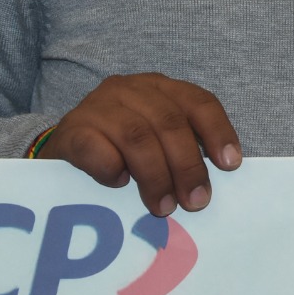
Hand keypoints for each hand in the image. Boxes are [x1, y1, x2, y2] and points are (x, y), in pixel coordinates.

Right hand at [38, 73, 242, 216]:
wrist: (63, 148)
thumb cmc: (118, 147)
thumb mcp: (155, 139)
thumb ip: (180, 149)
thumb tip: (207, 186)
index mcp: (159, 88)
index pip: (198, 101)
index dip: (218, 131)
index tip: (230, 164)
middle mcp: (130, 89)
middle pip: (169, 122)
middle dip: (188, 165)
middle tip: (196, 201)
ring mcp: (98, 106)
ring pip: (137, 136)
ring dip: (155, 175)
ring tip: (162, 207)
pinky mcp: (72, 129)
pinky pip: (97, 148)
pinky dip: (113, 169)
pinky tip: (120, 184)